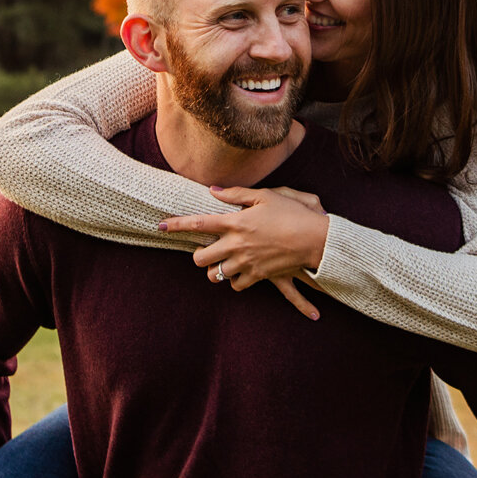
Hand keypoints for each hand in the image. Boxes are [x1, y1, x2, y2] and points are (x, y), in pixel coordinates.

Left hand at [159, 187, 328, 317]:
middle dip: (198, 256)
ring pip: (215, 275)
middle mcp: (236, 244)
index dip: (177, 224)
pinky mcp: (257, 276)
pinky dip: (235, 281)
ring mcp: (246, 263)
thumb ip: (236, 194)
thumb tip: (213, 191)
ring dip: (215, 270)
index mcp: (236, 221)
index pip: (198, 223)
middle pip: (200, 258)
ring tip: (223, 263)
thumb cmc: (292, 213)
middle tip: (206, 250)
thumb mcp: (266, 196)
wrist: (315, 239)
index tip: (161, 225)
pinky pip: (235, 285)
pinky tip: (241, 272)